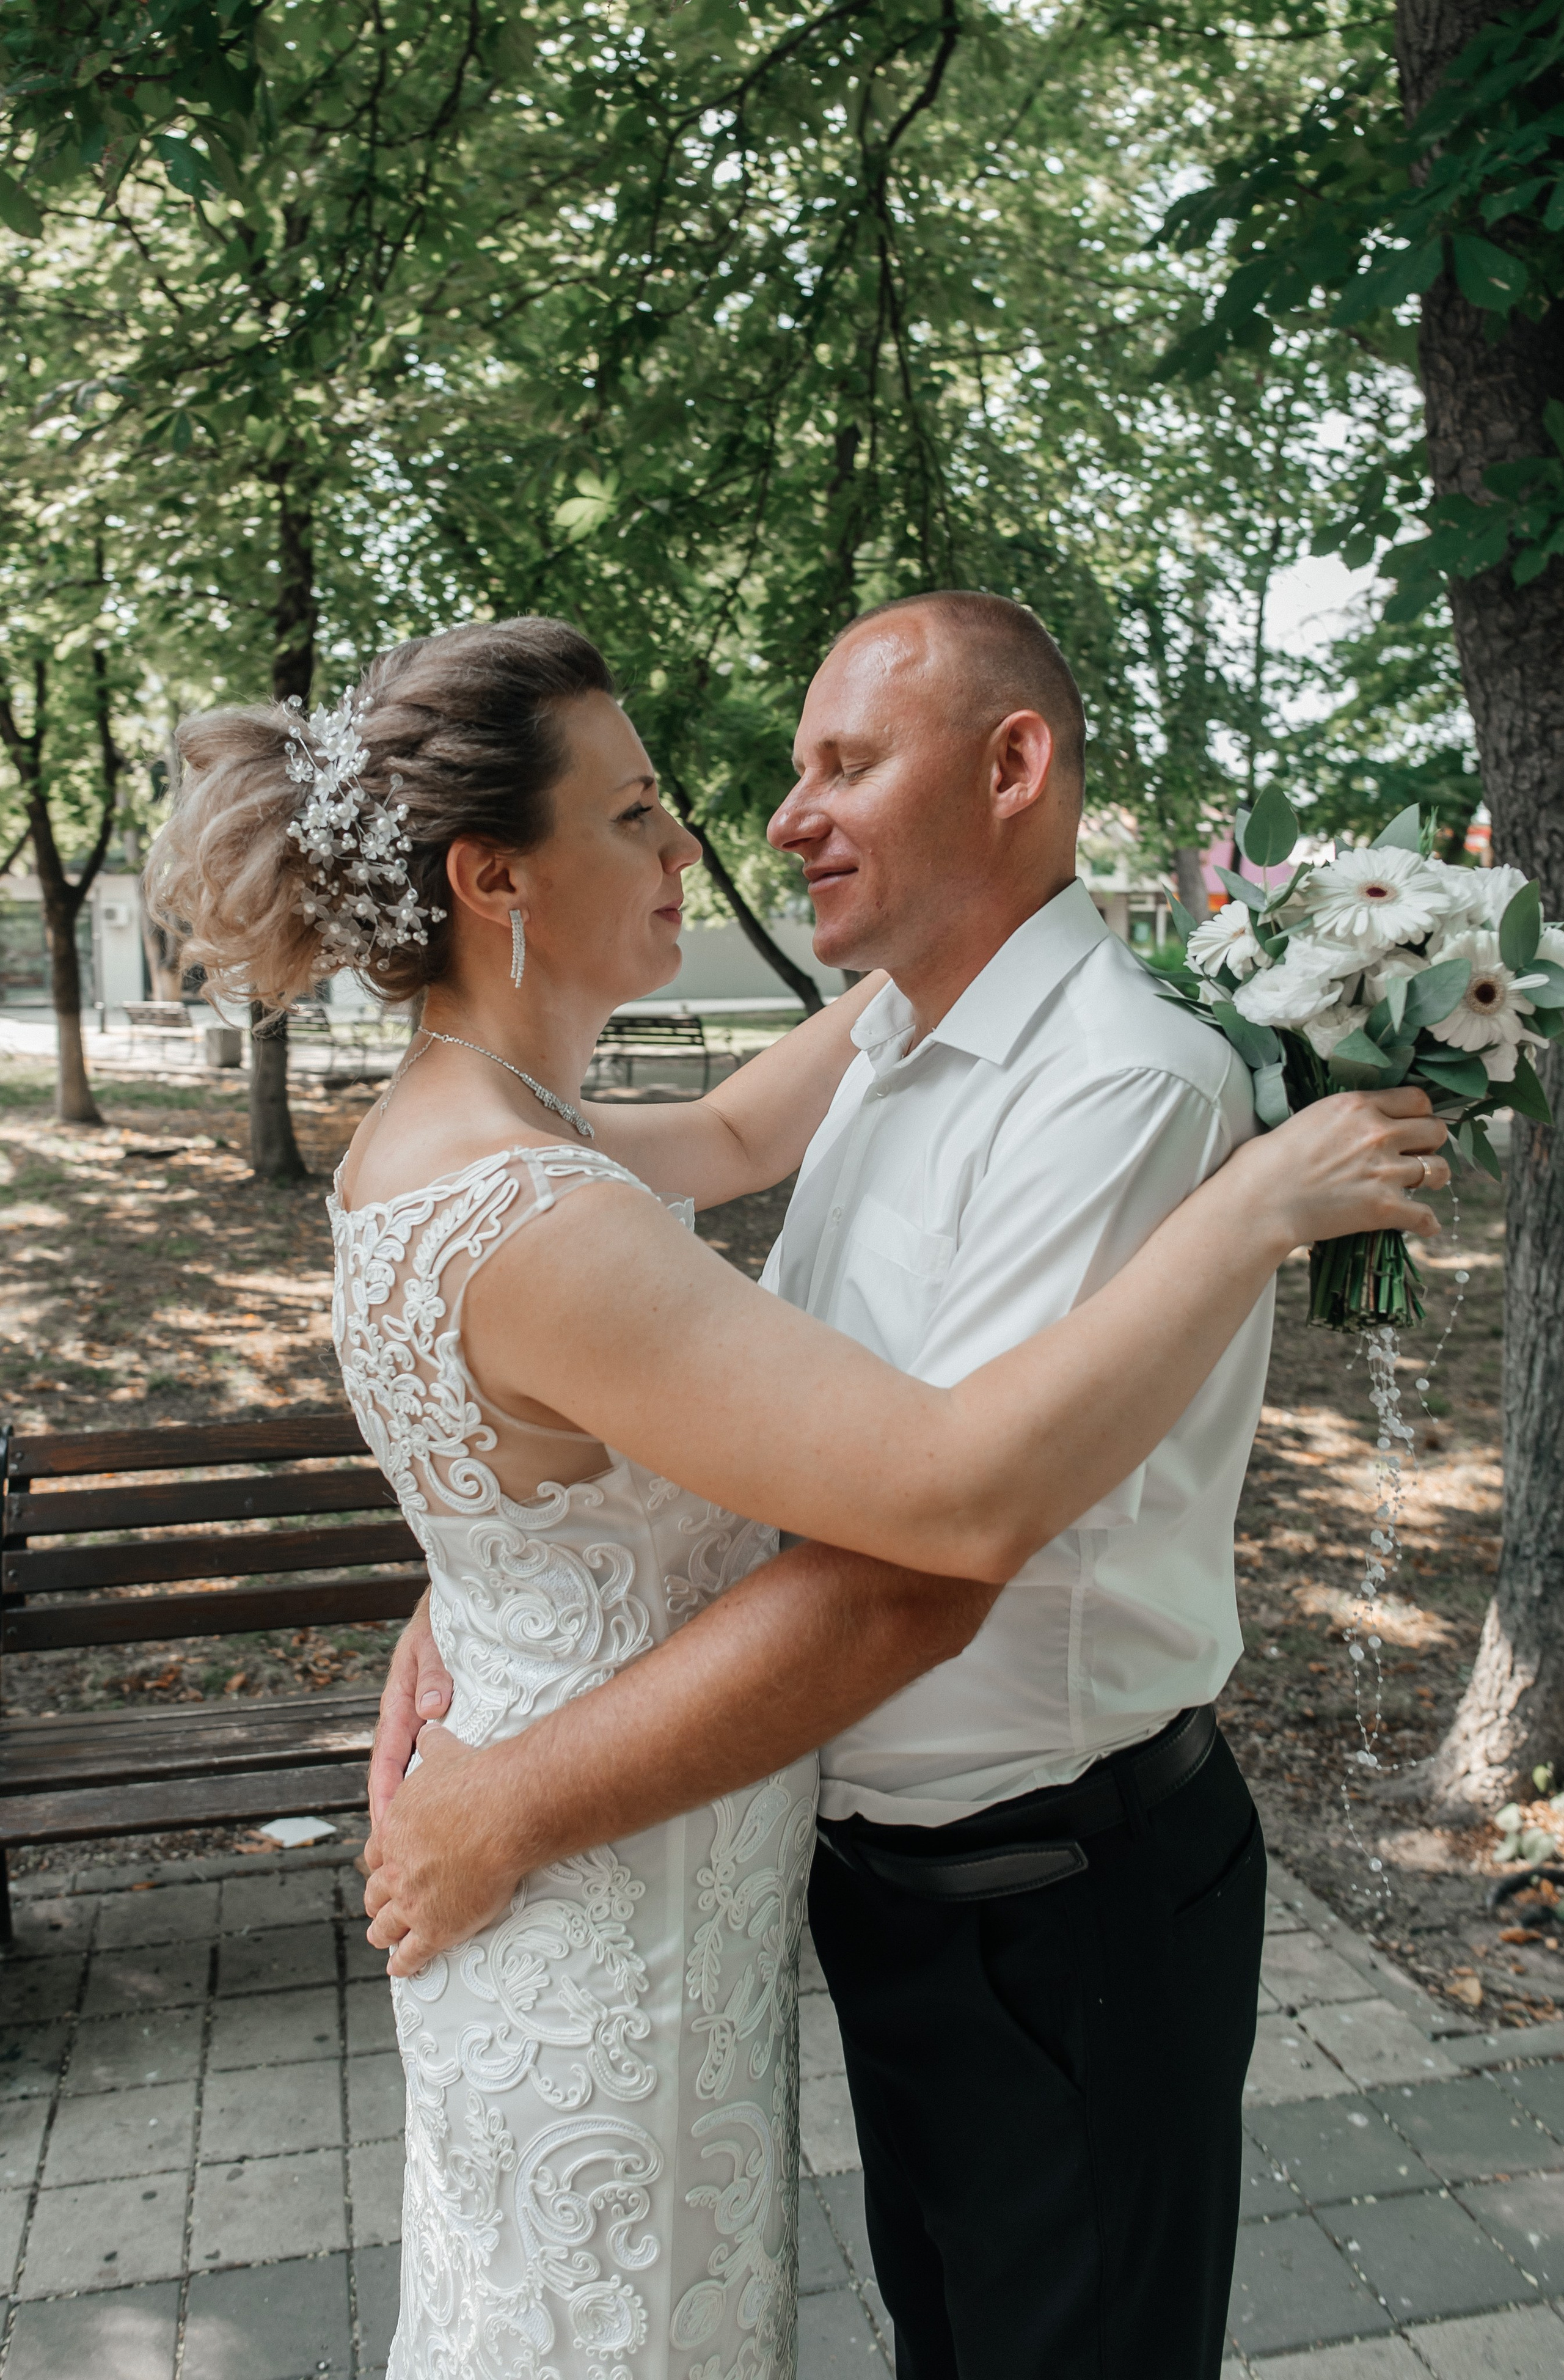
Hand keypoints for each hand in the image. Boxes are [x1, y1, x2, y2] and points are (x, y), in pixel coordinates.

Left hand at [364, 1723, 523, 1976]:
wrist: (502, 1812)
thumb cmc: (477, 1779)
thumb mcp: (444, 1753)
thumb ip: (432, 1745)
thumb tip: (428, 1725)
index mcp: (396, 1827)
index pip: (378, 1850)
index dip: (381, 1861)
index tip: (383, 1866)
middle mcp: (397, 1866)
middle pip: (376, 1889)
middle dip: (376, 1899)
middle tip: (379, 1907)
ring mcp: (413, 1900)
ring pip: (386, 1924)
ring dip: (382, 1933)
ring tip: (382, 1941)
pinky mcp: (436, 1927)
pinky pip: (412, 1953)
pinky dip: (403, 1964)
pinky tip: (400, 1971)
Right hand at [367, 1594, 452, 1840]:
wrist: (448, 1611)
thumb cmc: (439, 1626)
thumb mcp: (432, 1644)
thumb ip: (431, 1672)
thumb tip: (430, 1707)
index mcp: (398, 1706)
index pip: (386, 1760)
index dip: (385, 1797)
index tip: (384, 1830)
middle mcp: (405, 1720)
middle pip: (394, 1776)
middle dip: (392, 1816)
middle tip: (396, 1858)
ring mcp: (419, 1725)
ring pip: (410, 1774)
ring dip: (409, 1808)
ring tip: (415, 1849)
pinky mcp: (435, 1725)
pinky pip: (428, 1763)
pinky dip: (430, 1789)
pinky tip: (443, 1814)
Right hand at [1241, 1089, 1450, 1251]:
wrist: (1259, 1202)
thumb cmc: (1268, 1160)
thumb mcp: (1310, 1117)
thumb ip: (1346, 1115)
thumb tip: (1359, 1121)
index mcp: (1358, 1106)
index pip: (1417, 1098)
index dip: (1420, 1113)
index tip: (1414, 1124)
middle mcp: (1379, 1134)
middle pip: (1436, 1131)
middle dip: (1431, 1143)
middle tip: (1420, 1154)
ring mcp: (1385, 1171)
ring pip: (1439, 1171)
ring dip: (1434, 1178)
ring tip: (1425, 1185)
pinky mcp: (1384, 1208)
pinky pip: (1425, 1215)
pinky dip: (1427, 1222)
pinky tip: (1426, 1224)